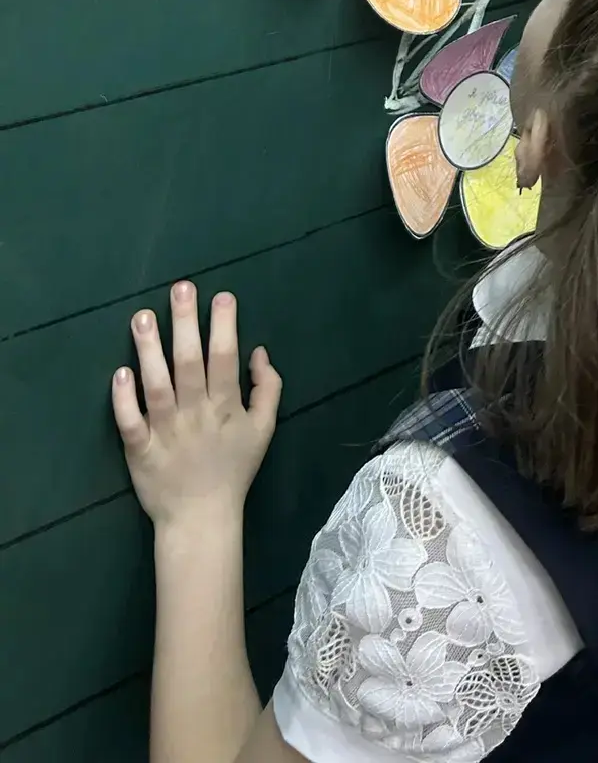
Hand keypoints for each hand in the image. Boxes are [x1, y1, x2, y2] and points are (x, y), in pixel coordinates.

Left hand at [113, 283, 280, 534]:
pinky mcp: (138, 449)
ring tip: (142, 317)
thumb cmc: (233, 469)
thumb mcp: (264, 429)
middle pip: (189, 362)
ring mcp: (164, 431)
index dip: (224, 326)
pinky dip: (124, 398)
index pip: (225, 358)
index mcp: (226, 406)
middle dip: (185, 323)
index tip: (221, 296)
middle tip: (180, 288)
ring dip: (149, 350)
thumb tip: (259, 351)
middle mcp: (195, 413)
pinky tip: (120, 371)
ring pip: (156, 385)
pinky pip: (129, 421)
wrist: (201, 519)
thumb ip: (267, 388)